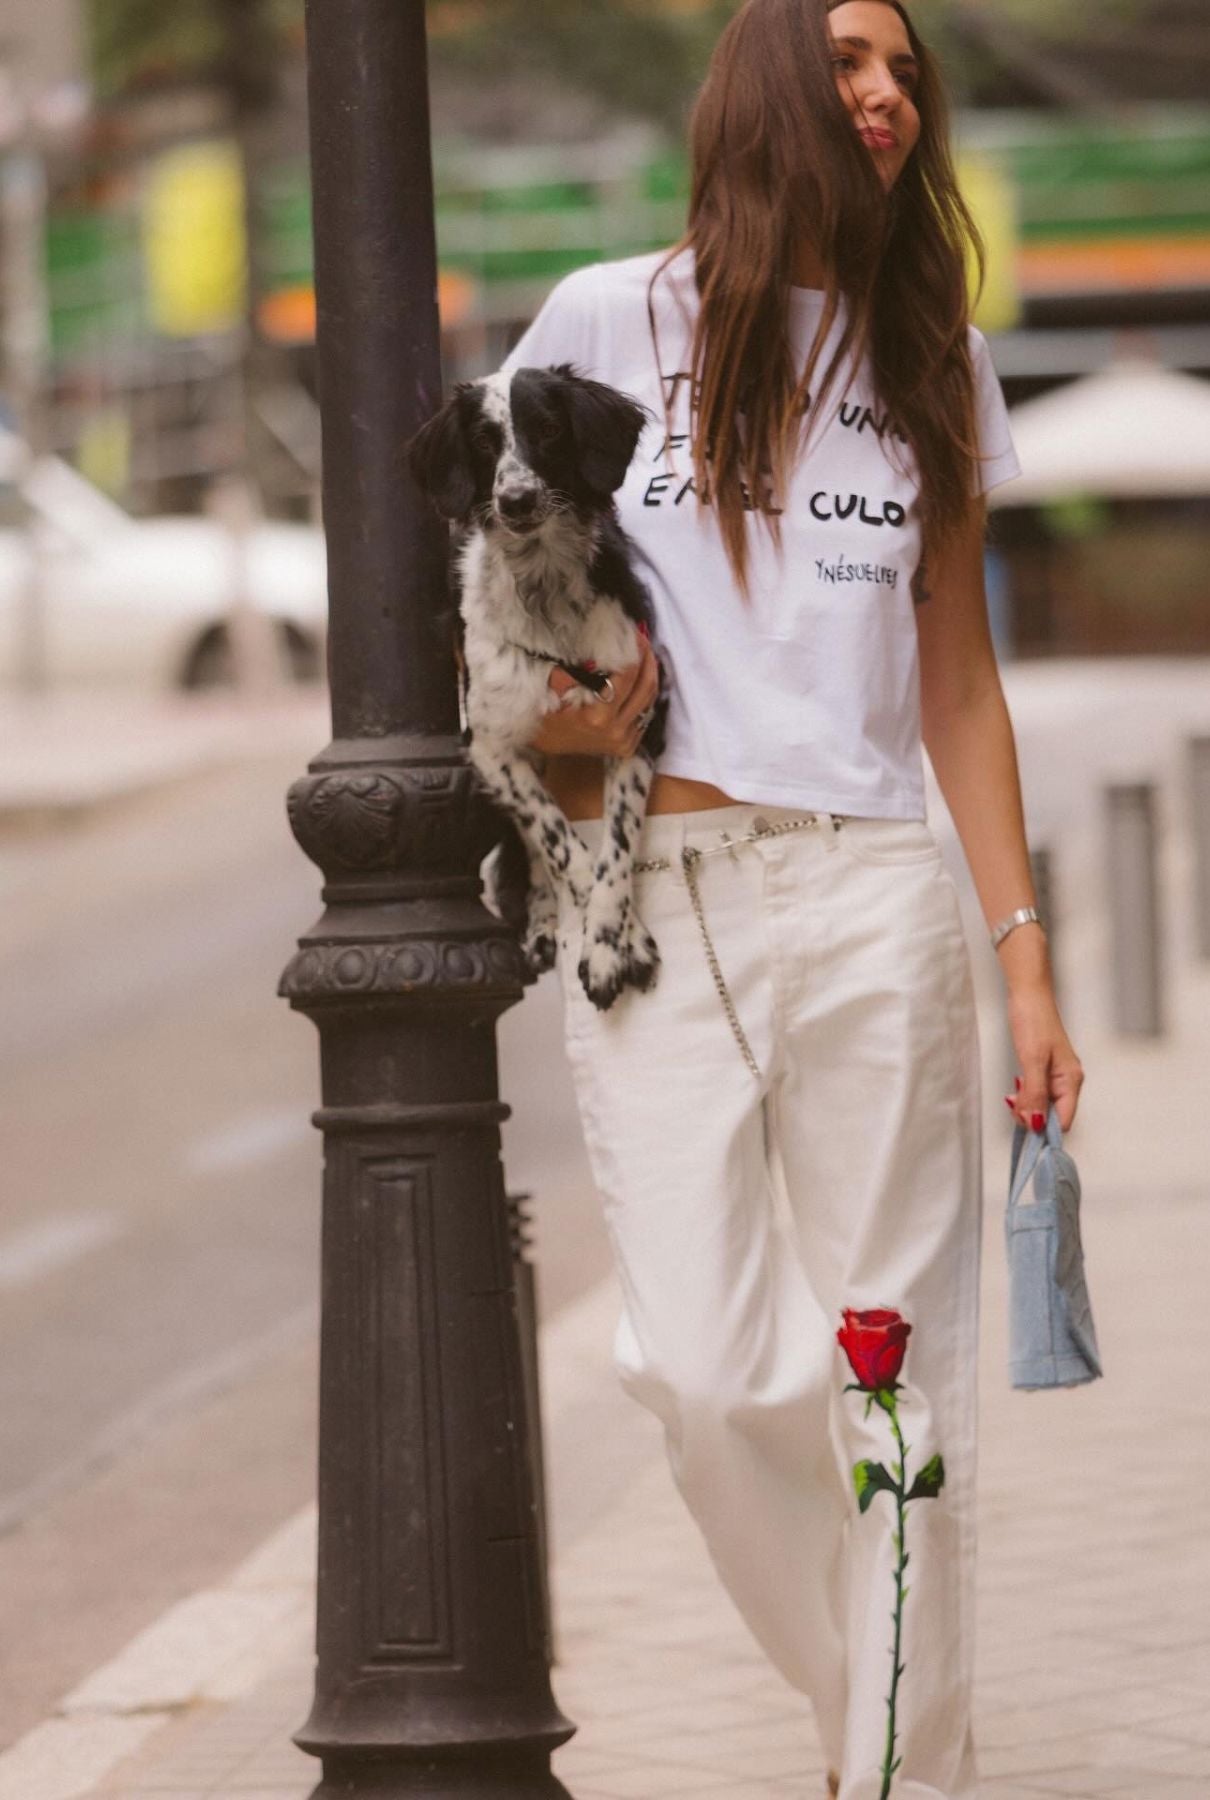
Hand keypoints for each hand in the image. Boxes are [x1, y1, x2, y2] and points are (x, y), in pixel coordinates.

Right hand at [529, 631, 659, 757]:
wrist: (546, 747)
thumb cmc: (546, 715)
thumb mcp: (552, 689)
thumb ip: (574, 668)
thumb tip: (599, 644)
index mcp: (597, 716)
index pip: (627, 675)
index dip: (631, 650)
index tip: (631, 632)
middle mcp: (616, 730)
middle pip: (645, 686)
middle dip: (647, 658)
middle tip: (643, 638)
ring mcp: (624, 740)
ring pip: (650, 701)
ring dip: (650, 674)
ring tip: (645, 653)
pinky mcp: (628, 746)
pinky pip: (645, 715)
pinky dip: (645, 694)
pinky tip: (641, 678)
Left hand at [1003, 983, 1084, 1133]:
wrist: (1028, 994)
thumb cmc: (1033, 1021)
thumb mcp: (1032, 1061)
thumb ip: (1035, 1094)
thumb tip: (1036, 1124)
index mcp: (1071, 1080)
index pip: (1064, 1120)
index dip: (1044, 1128)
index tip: (1023, 1126)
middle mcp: (1067, 1080)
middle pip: (1053, 1114)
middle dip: (1032, 1116)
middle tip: (1012, 1106)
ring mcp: (1056, 1075)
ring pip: (1043, 1104)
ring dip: (1027, 1105)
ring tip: (1012, 1097)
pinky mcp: (1045, 1068)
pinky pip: (1037, 1091)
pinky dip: (1025, 1094)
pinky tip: (1015, 1089)